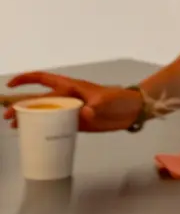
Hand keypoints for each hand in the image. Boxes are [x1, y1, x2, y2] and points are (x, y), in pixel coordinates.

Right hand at [5, 73, 142, 131]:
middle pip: (39, 99)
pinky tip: (33, 134)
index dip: (26, 79)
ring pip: (44, 112)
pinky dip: (42, 128)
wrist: (132, 111)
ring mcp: (70, 110)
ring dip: (29, 117)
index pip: (43, 79)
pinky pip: (54, 124)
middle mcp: (67, 97)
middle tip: (8, 117)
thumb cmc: (119, 99)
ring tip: (14, 126)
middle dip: (21, 106)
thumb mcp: (106, 100)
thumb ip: (94, 107)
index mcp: (70, 86)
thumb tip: (83, 114)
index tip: (11, 85)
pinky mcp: (76, 122)